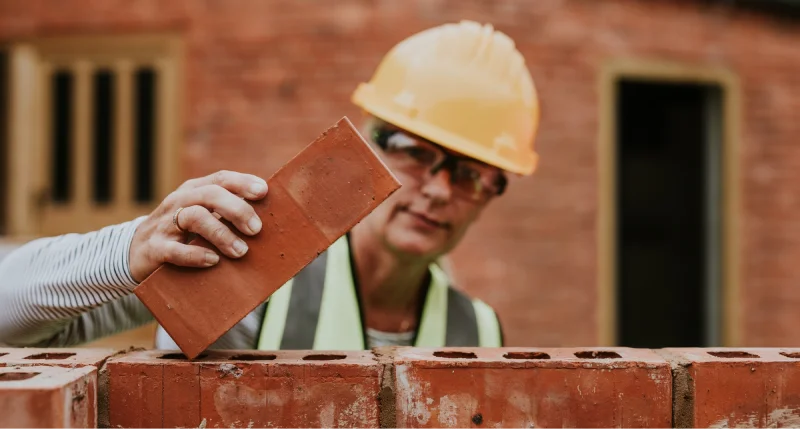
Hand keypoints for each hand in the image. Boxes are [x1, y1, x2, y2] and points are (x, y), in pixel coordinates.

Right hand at [129, 170, 267, 281]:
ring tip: (241, 251)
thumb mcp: (203, 218)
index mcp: (194, 191)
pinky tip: (213, 261)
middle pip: (210, 194)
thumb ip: (228, 215)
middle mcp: (180, 202)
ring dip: (221, 234)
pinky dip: (196, 255)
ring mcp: (165, 224)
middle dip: (237, 209)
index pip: (221, 179)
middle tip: (256, 229)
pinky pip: (175, 250)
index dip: (243, 182)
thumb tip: (269, 222)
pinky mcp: (155, 249)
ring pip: (195, 217)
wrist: (135, 253)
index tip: (263, 192)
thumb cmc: (181, 235)